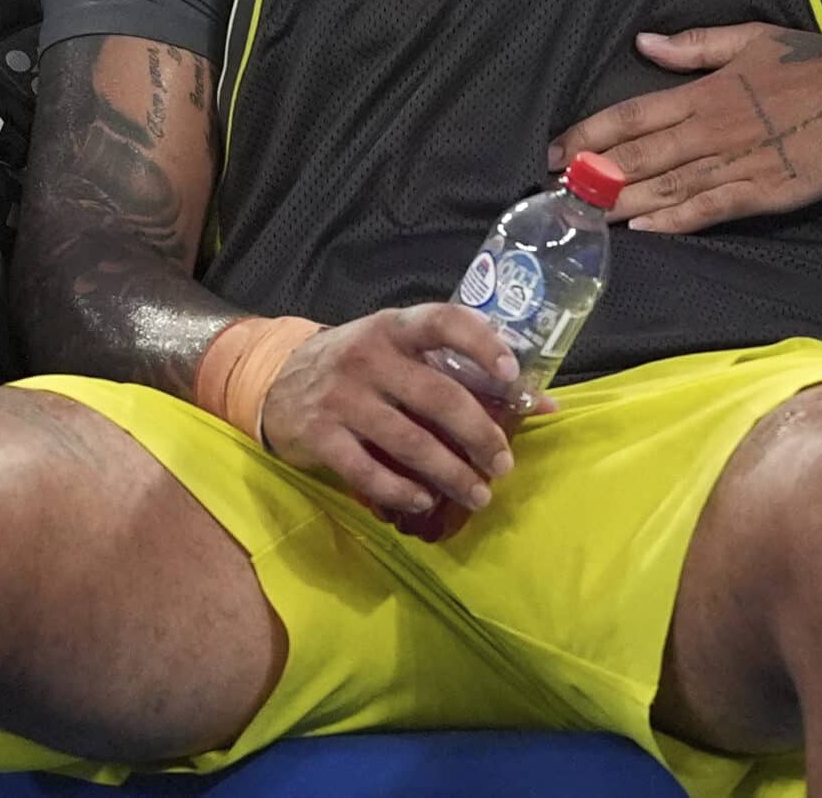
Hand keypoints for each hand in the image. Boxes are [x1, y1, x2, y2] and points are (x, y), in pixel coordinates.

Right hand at [259, 304, 546, 524]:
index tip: (512, 374)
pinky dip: (402, 491)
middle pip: (437, 396)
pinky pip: (368, 472)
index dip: (481, 343)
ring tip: (478, 494)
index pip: (443, 322)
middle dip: (479, 434)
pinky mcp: (320, 436)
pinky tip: (425, 499)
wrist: (276, 382)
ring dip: (451, 473)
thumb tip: (545, 403)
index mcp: (394, 328)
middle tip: (503, 464)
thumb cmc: (359, 366)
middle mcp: (368, 357)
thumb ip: (461, 371)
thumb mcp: (400, 353)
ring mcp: (341, 397)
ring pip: (409, 441)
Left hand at [548, 23, 821, 233]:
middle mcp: (710, 128)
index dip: (587, 135)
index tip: (553, 151)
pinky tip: (644, 232)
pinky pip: (710, 207)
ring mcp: (737, 162)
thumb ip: (693, 47)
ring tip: (582, 218)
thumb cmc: (812, 60)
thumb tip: (643, 42)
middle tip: (551, 194)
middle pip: (637, 156)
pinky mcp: (766, 190)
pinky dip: (676, 220)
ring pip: (666, 186)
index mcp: (702, 93)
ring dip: (621, 204)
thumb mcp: (748, 39)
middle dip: (590, 176)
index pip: (630, 116)